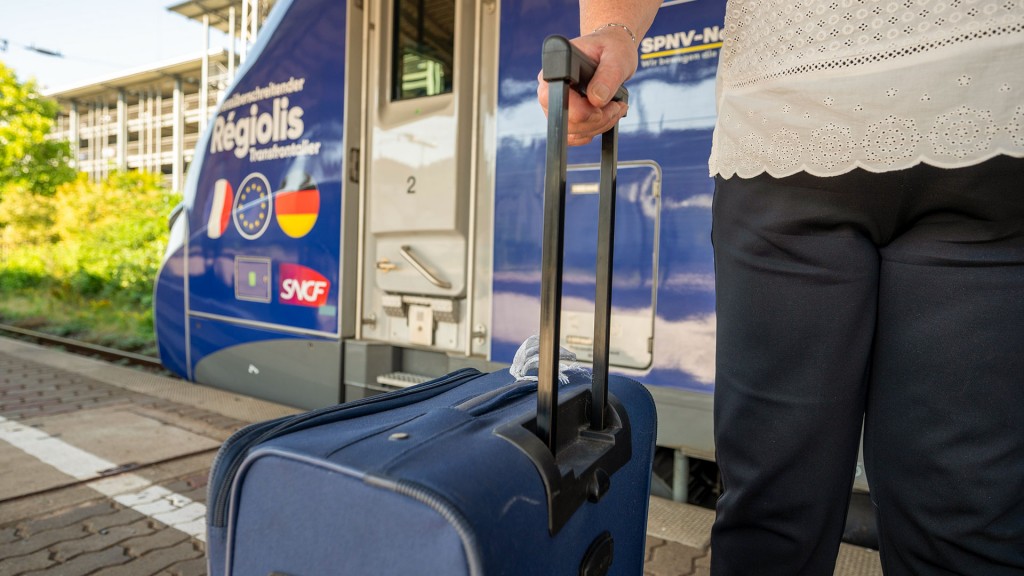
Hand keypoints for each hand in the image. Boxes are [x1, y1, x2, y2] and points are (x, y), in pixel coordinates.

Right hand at [536, 29, 636, 145]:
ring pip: (574, 132)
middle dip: (598, 120)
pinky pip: (576, 135)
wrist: (610, 50)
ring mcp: (555, 105)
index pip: (559, 101)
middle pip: (568, 122)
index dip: (584, 111)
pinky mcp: (564, 115)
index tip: (604, 103)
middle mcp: (549, 89)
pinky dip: (594, 130)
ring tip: (617, 107)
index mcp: (556, 69)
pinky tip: (606, 116)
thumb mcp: (617, 56)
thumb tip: (596, 100)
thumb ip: (608, 76)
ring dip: (600, 125)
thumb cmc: (611, 48)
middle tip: (617, 106)